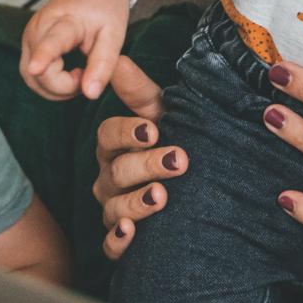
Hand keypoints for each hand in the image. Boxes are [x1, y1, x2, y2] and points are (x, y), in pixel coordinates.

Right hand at [21, 0, 135, 100]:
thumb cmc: (104, 9)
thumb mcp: (114, 35)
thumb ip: (103, 65)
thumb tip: (90, 94)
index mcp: (64, 20)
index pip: (52, 41)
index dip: (43, 57)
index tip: (36, 68)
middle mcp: (39, 28)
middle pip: (39, 70)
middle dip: (63, 86)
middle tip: (87, 74)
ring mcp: (29, 37)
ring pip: (31, 78)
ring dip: (55, 88)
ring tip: (80, 75)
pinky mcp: (28, 45)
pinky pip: (31, 76)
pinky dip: (49, 84)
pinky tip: (67, 76)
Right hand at [89, 58, 173, 261]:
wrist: (192, 183)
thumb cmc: (172, 141)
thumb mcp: (160, 114)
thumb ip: (138, 91)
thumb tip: (118, 57)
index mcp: (115, 145)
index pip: (110, 135)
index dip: (129, 132)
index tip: (153, 129)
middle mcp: (109, 177)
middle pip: (117, 171)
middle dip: (147, 165)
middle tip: (178, 160)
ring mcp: (113, 207)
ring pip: (114, 208)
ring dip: (136, 203)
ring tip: (161, 197)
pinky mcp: (121, 238)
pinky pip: (110, 244)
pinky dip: (118, 241)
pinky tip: (132, 234)